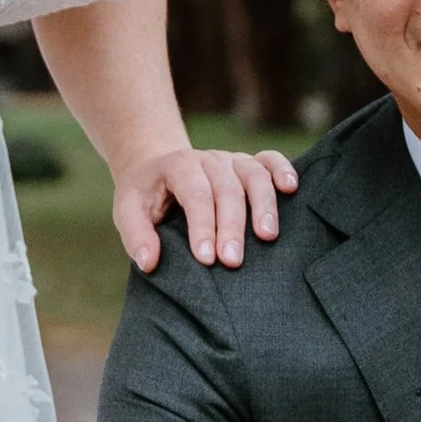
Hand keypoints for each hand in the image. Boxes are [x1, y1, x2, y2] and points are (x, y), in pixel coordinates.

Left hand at [112, 144, 297, 273]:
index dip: (202, 226)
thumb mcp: (128, 211)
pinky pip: (271, 159)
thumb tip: (150, 262)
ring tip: (267, 237)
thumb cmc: (145, 196)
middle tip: (232, 261)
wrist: (158, 170)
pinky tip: (292, 189)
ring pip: (254, 174)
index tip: (206, 259)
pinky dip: (283, 170)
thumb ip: (136, 236)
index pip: (195, 194)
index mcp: (178, 166)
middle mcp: (208, 159)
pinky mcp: (249, 163)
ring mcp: (231, 159)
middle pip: (227, 189)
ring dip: (264, 205)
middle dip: (231, 226)